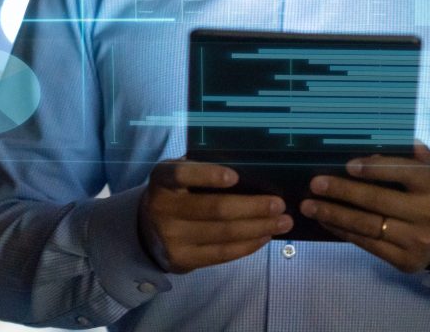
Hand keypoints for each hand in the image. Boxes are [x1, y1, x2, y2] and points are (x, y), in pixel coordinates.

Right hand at [137, 157, 292, 273]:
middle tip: (279, 204)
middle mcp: (163, 208)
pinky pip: (220, 254)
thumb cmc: (177, 193)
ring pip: (222, 234)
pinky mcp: (181, 260)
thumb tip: (252, 168)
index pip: (182, 174)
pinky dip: (247, 246)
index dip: (208, 175)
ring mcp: (171, 237)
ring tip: (283, 222)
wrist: (147, 230)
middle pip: (214, 209)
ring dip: (258, 228)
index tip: (235, 177)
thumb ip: (203, 169)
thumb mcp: (180, 174)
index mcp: (162, 179)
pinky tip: (264, 237)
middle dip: (252, 207)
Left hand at [298, 140, 429, 272]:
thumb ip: (410, 156)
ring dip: (334, 215)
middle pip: (377, 201)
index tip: (347, 165)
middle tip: (316, 184)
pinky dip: (343, 232)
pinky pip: (368, 245)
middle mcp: (428, 214)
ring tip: (309, 207)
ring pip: (367, 226)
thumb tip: (375, 149)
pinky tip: (326, 222)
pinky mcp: (405, 261)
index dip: (373, 169)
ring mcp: (416, 240)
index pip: (401, 172)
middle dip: (342, 192)